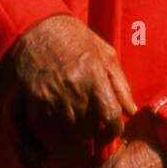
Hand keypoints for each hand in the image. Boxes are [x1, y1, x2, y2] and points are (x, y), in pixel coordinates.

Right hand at [11, 14, 136, 148]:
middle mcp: (74, 87)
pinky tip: (59, 128)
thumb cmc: (75, 39)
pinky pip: (47, 129)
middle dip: (95, 135)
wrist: (38, 29)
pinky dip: (54, 134)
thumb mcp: (105, 53)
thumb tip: (131, 111)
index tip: (112, 131)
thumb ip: (120, 84)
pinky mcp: (35, 100)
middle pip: (90, 129)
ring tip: (77, 133)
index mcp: (94, 74)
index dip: (115, 130)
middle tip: (96, 134)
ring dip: (75, 138)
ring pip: (69, 134)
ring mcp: (52, 95)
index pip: (111, 116)